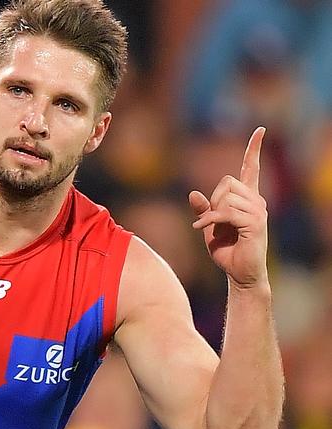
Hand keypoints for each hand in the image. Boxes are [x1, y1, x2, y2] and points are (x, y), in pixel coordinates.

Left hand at [188, 127, 268, 288]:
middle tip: (212, 219)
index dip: (254, 149)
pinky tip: (200, 228)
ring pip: (225, 197)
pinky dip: (209, 220)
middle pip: (226, 181)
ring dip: (211, 213)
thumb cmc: (227, 250)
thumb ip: (203, 209)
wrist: (239, 273)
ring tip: (212, 228)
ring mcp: (258, 211)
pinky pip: (226, 212)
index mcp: (248, 198)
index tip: (261, 129)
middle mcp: (256, 201)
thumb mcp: (209, 226)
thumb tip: (193, 193)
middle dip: (212, 198)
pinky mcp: (255, 224)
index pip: (251, 168)